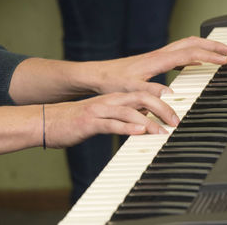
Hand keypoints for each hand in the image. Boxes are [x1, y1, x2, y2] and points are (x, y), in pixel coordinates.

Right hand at [45, 91, 179, 147]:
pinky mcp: (89, 123)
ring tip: (162, 132)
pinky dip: (126, 128)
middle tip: (176, 121)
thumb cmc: (78, 120)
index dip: (162, 97)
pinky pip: (110, 124)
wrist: (47, 120)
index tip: (179, 105)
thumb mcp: (104, 115)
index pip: (143, 93)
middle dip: (161, 108)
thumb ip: (124, 116)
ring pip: (128, 111)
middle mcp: (110, 101)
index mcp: (115, 98)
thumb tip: (145, 122)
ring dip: (147, 121)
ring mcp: (99, 111)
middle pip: (141, 98)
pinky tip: (138, 133)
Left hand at [82, 36, 226, 96]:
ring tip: (219, 52)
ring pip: (186, 45)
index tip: (225, 60)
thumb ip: (151, 92)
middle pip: (192, 43)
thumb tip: (171, 95)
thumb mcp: (131, 90)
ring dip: (204, 47)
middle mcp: (159, 54)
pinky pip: (179, 52)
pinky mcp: (154, 60)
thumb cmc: (112, 81)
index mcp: (157, 60)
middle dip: (213, 45)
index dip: (209, 56)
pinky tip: (196, 61)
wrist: (97, 75)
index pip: (190, 53)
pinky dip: (193, 54)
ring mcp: (157, 56)